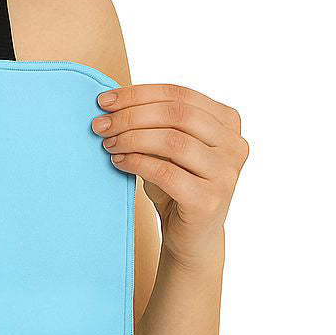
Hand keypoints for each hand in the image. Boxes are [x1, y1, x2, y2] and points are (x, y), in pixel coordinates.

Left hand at [91, 83, 247, 265]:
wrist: (192, 240)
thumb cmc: (177, 189)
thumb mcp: (168, 151)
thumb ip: (155, 125)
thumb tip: (113, 105)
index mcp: (228, 122)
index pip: (180, 95)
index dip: (139, 94)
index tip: (104, 100)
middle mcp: (234, 144)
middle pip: (177, 114)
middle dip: (132, 115)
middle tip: (101, 124)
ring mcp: (226, 173)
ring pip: (173, 141)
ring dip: (132, 138)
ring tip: (108, 143)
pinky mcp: (210, 200)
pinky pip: (167, 172)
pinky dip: (138, 163)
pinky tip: (118, 162)